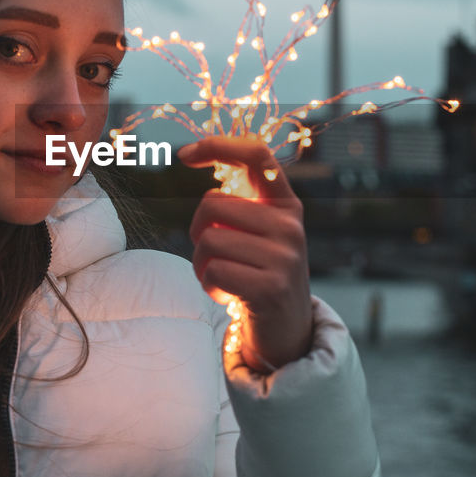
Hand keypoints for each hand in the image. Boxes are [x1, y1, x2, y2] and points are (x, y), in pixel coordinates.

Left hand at [178, 136, 312, 372]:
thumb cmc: (260, 273)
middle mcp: (290, 225)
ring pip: (208, 241)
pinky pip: (213, 272)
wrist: (288, 331)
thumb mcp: (261, 233)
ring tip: (223, 278)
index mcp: (286, 205)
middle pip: (212, 204)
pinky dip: (209, 286)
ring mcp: (284, 256)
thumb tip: (198, 155)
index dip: (219, 145)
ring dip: (201, 264)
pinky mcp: (271, 287)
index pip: (257, 155)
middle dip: (198, 231)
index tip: (185, 155)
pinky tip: (229, 295)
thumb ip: (241, 202)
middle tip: (214, 255)